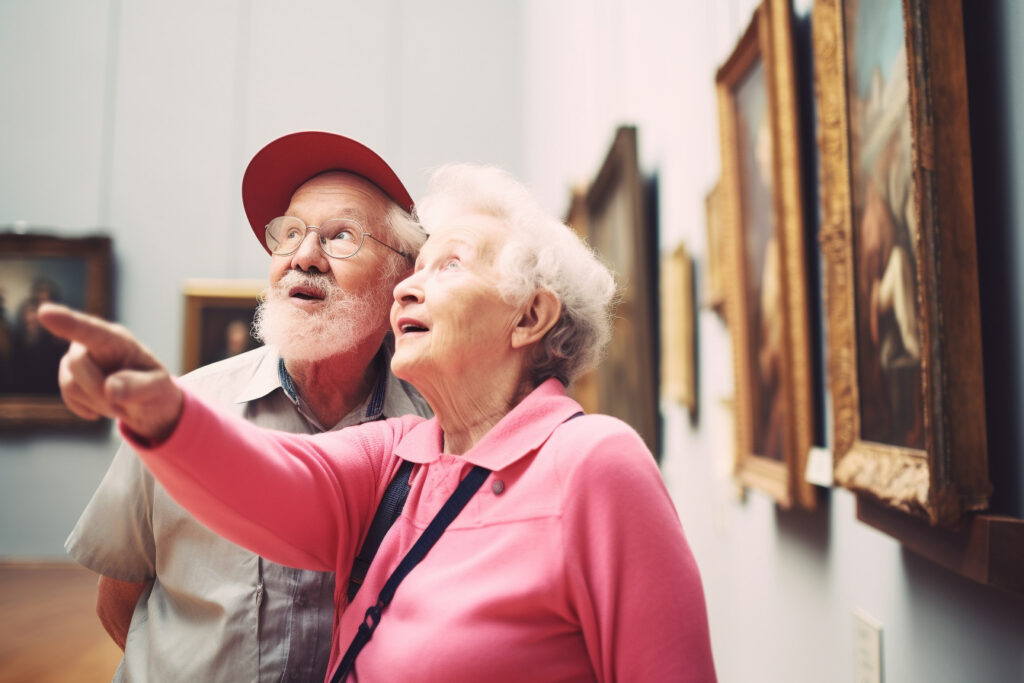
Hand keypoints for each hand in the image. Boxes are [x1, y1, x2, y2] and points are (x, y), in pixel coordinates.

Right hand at [37, 303, 182, 442]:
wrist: (147, 403)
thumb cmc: (156, 390)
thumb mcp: (159, 389)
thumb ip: (138, 387)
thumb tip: (109, 389)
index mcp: (118, 340)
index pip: (90, 329)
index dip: (67, 321)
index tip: (45, 312)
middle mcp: (94, 344)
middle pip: (77, 363)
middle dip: (99, 389)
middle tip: (125, 400)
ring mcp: (79, 359)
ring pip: (70, 385)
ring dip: (97, 401)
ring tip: (120, 401)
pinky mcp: (70, 377)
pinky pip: (68, 396)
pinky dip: (88, 408)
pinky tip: (106, 405)